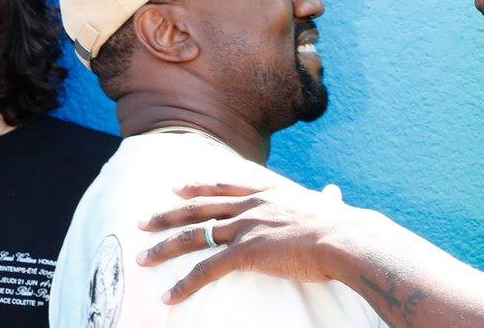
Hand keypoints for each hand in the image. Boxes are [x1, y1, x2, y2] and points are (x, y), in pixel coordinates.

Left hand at [136, 180, 352, 303]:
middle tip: (142, 221)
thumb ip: (323, 201)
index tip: (176, 187)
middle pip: (199, 208)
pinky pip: (205, 270)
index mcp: (268, 192)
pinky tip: (169, 295)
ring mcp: (246, 227)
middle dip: (167, 215)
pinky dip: (184, 284)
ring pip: (194, 236)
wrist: (342, 237)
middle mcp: (251, 205)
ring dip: (164, 248)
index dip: (197, 187)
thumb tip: (334, 195)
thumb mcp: (327, 206)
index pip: (223, 187)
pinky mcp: (245, 252)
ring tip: (141, 258)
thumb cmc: (341, 226)